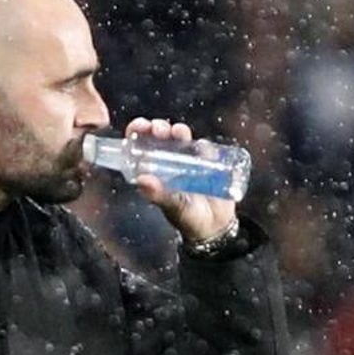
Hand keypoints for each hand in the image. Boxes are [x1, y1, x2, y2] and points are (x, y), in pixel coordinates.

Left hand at [126, 117, 236, 244]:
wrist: (215, 227)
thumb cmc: (187, 218)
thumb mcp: (171, 207)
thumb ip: (157, 194)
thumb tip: (142, 180)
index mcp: (154, 170)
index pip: (141, 144)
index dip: (138, 131)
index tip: (140, 126)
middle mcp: (169, 161)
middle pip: (161, 136)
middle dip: (159, 127)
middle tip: (159, 129)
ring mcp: (189, 160)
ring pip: (182, 138)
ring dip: (179, 131)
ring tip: (179, 133)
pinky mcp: (209, 162)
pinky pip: (206, 148)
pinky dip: (203, 145)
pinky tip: (203, 149)